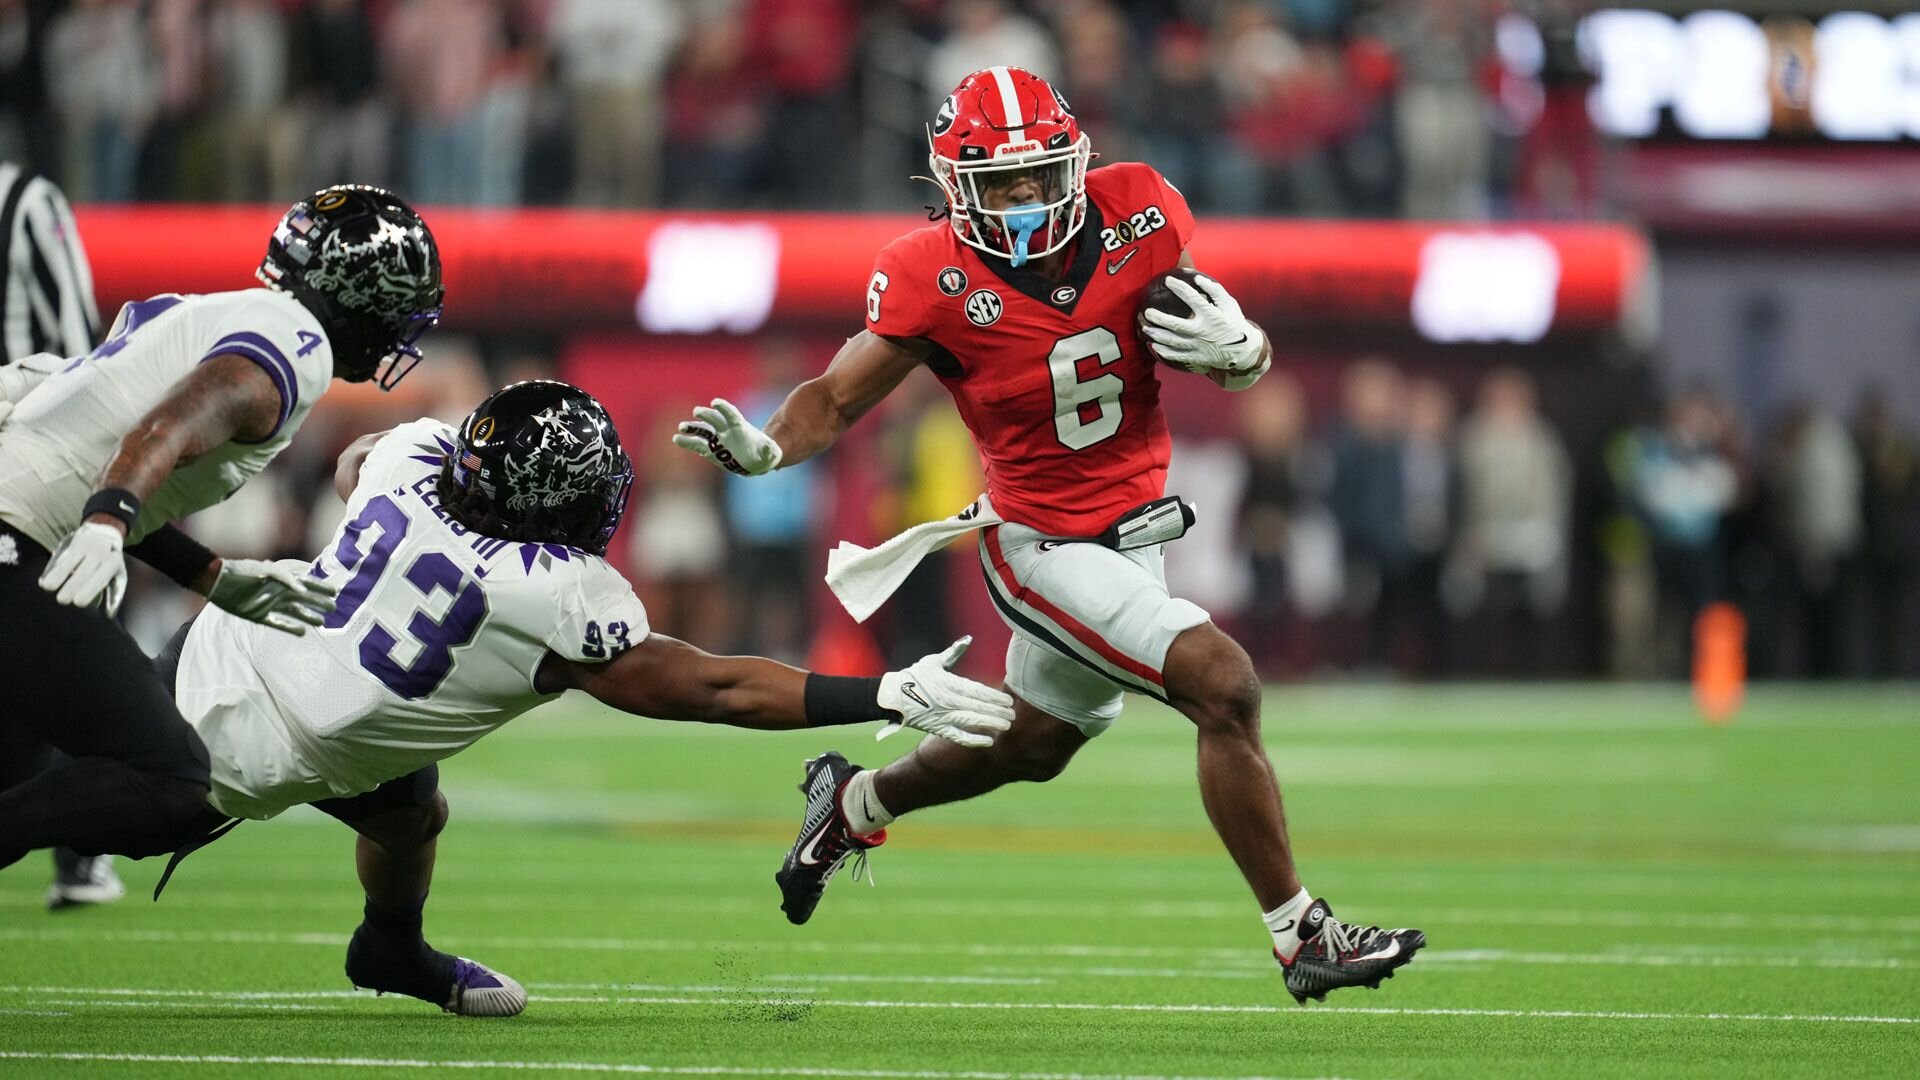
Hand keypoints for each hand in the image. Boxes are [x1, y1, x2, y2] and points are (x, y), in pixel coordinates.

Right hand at [38, 521, 127, 616]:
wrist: (103, 533)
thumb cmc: (110, 561)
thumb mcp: (117, 574)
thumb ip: (113, 593)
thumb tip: (109, 614)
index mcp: (112, 563)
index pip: (100, 578)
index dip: (89, 590)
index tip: (78, 602)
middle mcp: (98, 554)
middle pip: (83, 572)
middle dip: (71, 587)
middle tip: (62, 600)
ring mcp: (83, 547)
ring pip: (68, 563)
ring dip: (57, 576)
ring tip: (49, 588)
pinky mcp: (70, 544)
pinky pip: (60, 557)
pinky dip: (52, 569)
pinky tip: (45, 579)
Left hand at [207, 559, 340, 635]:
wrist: (218, 582)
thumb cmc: (242, 572)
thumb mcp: (266, 570)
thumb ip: (286, 578)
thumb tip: (303, 588)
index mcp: (282, 579)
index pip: (306, 583)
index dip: (320, 587)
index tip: (334, 592)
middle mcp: (279, 592)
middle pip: (304, 598)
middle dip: (318, 603)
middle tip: (333, 609)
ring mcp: (270, 604)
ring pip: (294, 612)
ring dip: (308, 616)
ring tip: (322, 623)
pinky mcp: (260, 616)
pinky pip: (279, 623)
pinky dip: (290, 628)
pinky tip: (302, 633)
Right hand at [671, 398, 782, 476]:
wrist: (754, 461)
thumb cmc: (764, 454)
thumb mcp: (770, 452)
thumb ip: (769, 449)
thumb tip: (770, 448)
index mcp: (740, 428)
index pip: (731, 414)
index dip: (723, 408)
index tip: (714, 402)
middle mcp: (726, 431)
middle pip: (714, 419)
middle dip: (706, 415)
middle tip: (696, 412)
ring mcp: (717, 440)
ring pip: (703, 430)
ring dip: (692, 428)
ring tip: (681, 427)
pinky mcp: (711, 451)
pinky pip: (697, 445)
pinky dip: (687, 442)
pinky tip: (677, 439)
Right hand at [876, 636, 1014, 748]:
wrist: (892, 695)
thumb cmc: (914, 676)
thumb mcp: (934, 661)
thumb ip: (954, 652)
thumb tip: (968, 639)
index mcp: (949, 683)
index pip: (978, 692)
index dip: (994, 697)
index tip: (1009, 701)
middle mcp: (949, 700)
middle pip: (978, 707)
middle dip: (997, 711)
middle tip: (1013, 715)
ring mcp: (943, 716)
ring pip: (971, 721)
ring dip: (990, 724)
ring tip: (1006, 726)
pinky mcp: (937, 728)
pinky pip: (957, 736)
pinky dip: (973, 740)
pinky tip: (988, 741)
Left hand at [1140, 273, 1265, 372]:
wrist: (1243, 350)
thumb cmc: (1233, 322)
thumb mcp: (1229, 304)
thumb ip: (1215, 290)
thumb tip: (1198, 278)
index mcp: (1212, 315)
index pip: (1192, 298)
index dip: (1179, 287)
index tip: (1168, 280)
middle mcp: (1203, 331)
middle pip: (1176, 324)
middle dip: (1159, 318)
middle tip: (1147, 312)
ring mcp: (1199, 346)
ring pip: (1173, 341)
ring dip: (1157, 335)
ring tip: (1145, 329)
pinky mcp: (1197, 358)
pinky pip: (1177, 356)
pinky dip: (1164, 352)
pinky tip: (1154, 346)